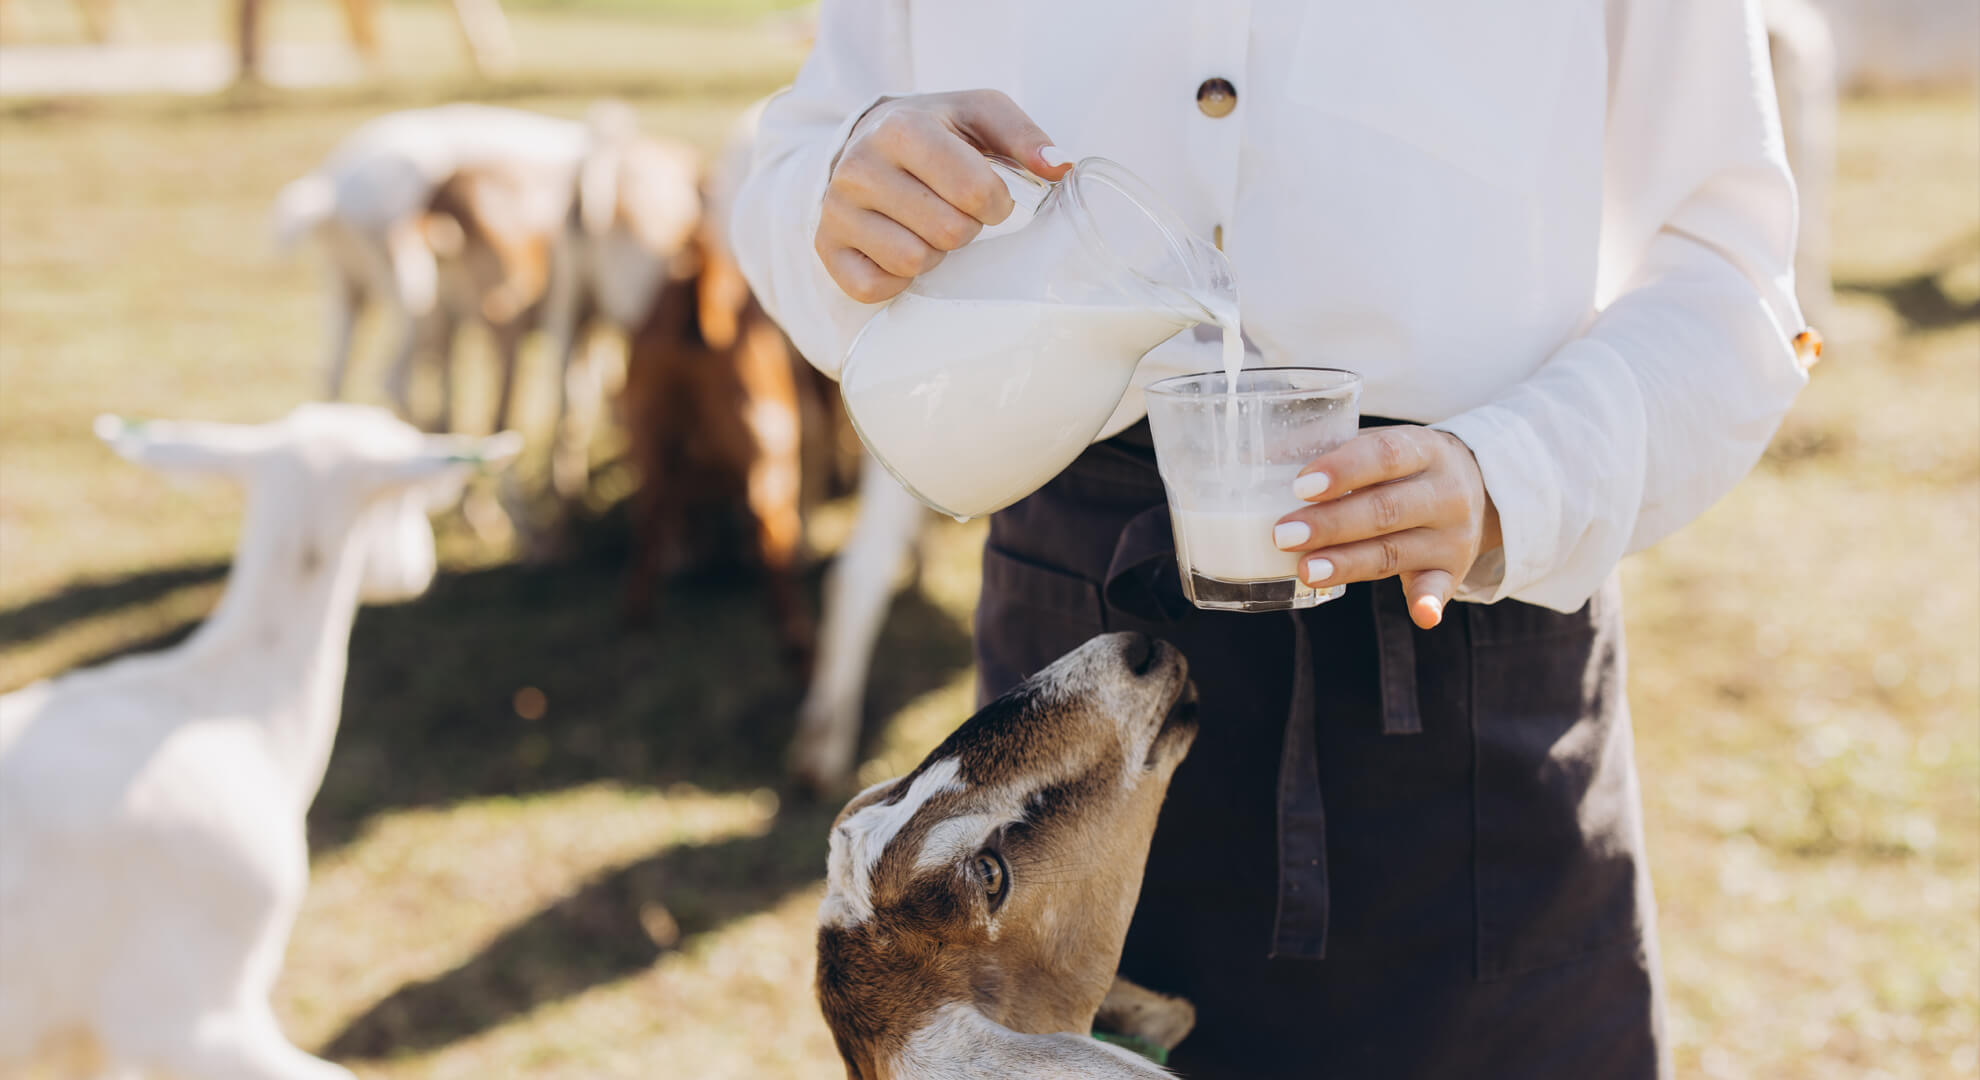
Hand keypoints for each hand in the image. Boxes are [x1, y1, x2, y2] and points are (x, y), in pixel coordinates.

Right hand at [817, 90, 1070, 303]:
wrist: (865, 140)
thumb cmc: (936, 131)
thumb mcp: (979, 113)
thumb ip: (1024, 135)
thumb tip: (1060, 167)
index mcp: (901, 128)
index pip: (975, 191)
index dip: (997, 203)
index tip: (990, 197)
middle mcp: (859, 167)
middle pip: (948, 231)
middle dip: (966, 228)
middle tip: (953, 210)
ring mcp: (836, 210)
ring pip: (913, 261)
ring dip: (935, 253)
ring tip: (927, 227)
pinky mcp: (826, 248)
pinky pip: (873, 288)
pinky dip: (898, 280)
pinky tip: (900, 250)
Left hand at [1272, 426, 1502, 629]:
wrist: (1476, 488)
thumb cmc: (1403, 466)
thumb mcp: (1377, 445)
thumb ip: (1327, 450)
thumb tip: (1258, 458)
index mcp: (1423, 449)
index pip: (1384, 455)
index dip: (1342, 470)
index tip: (1301, 486)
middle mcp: (1444, 492)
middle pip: (1385, 509)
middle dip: (1331, 524)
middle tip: (1284, 535)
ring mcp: (1450, 534)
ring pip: (1396, 551)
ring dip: (1350, 563)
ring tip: (1306, 570)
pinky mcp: (1452, 570)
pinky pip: (1440, 588)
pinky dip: (1430, 603)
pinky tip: (1422, 616)